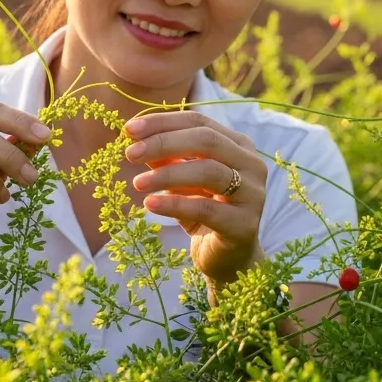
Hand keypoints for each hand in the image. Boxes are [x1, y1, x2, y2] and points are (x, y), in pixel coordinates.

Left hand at [123, 111, 266, 284]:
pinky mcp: (245, 224)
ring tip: (137, 183)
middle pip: (207, 140)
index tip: (129, 130)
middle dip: (164, 143)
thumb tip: (135, 137)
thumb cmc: (204, 212)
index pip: (199, 122)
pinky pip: (206, 208)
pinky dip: (175, 204)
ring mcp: (252, 194)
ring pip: (209, 171)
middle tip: (130, 154)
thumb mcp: (181, 181)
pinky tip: (150, 205)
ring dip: (167, 174)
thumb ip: (166, 158)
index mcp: (238, 145)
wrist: (226, 258)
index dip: (164, 123)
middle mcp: (251, 164)